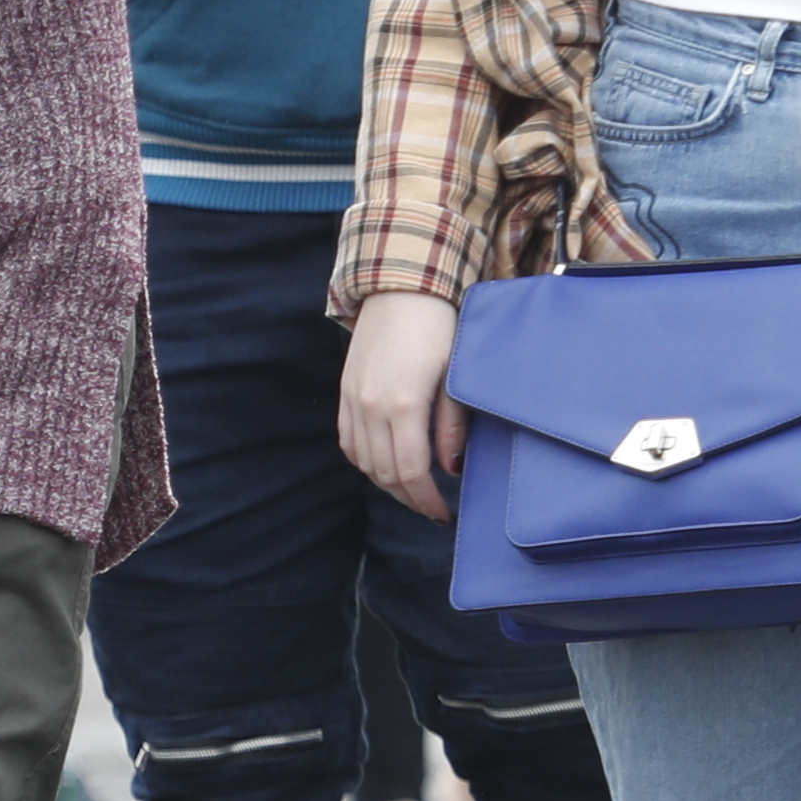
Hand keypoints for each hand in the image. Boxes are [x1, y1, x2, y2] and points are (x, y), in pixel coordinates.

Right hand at [340, 289, 466, 520]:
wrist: (401, 288)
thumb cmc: (438, 327)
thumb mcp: (455, 377)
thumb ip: (452, 426)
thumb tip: (451, 468)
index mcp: (403, 405)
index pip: (411, 472)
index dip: (427, 501)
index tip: (443, 512)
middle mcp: (370, 407)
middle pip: (384, 474)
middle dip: (409, 498)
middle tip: (432, 506)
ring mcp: (352, 400)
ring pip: (363, 462)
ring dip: (387, 482)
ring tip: (412, 488)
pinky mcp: (344, 392)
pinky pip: (348, 441)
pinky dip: (365, 461)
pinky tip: (384, 463)